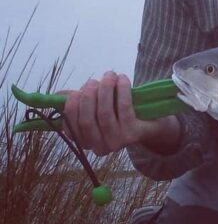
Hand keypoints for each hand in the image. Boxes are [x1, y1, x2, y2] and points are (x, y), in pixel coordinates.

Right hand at [61, 71, 180, 155]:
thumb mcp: (98, 109)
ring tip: (109, 75)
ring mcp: (116, 142)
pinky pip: (124, 109)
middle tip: (93, 81)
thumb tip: (58, 95)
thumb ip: (79, 102)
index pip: (71, 127)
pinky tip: (122, 79)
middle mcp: (99, 147)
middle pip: (86, 120)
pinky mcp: (133, 134)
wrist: (152, 123)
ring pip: (104, 114)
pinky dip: (122, 91)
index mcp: (86, 142)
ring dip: (105, 90)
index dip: (71, 108)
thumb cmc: (120, 113)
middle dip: (87, 97)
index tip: (75, 92)